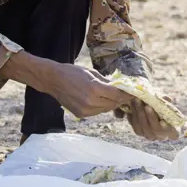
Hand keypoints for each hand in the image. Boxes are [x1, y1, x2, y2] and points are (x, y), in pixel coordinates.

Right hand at [0, 52, 130, 118]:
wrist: (53, 80)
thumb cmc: (72, 72)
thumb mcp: (91, 73)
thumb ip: (106, 81)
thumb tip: (120, 87)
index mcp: (94, 88)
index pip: (117, 94)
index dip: (126, 94)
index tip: (133, 92)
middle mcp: (91, 102)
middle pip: (113, 104)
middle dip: (121, 100)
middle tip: (126, 95)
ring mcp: (85, 110)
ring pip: (106, 109)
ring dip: (111, 103)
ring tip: (113, 97)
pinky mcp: (81, 114)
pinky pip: (97, 112)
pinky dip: (101, 107)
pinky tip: (100, 100)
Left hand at [114, 96, 179, 140]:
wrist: (144, 104)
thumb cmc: (160, 105)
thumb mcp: (163, 102)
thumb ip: (165, 102)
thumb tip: (167, 99)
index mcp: (172, 130)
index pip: (174, 134)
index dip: (168, 129)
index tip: (163, 121)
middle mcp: (160, 135)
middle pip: (156, 129)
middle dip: (151, 117)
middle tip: (147, 106)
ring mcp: (149, 134)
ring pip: (144, 128)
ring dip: (140, 113)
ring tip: (137, 101)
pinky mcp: (139, 131)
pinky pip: (135, 126)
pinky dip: (133, 115)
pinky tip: (132, 106)